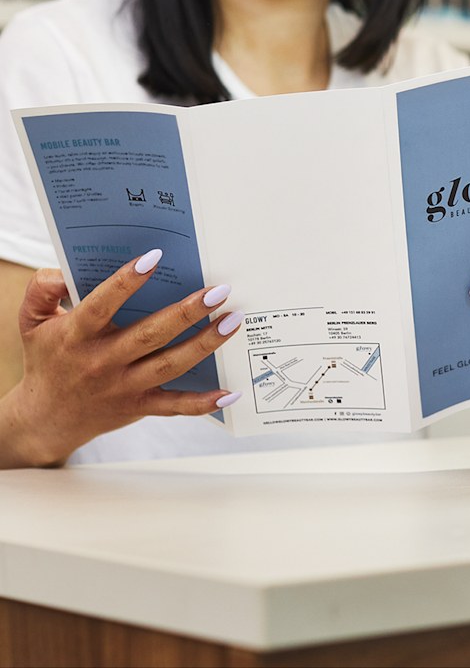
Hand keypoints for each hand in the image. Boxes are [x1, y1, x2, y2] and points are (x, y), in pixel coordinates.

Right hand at [1, 249, 242, 467]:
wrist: (46, 417)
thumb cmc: (47, 358)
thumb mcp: (31, 320)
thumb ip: (43, 289)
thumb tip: (65, 271)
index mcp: (77, 335)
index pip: (102, 304)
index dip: (126, 281)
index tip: (155, 257)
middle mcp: (103, 361)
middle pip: (150, 334)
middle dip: (187, 312)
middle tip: (219, 291)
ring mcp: (124, 386)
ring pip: (171, 365)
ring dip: (205, 344)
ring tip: (233, 320)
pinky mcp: (140, 405)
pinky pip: (175, 406)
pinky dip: (203, 403)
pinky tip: (230, 393)